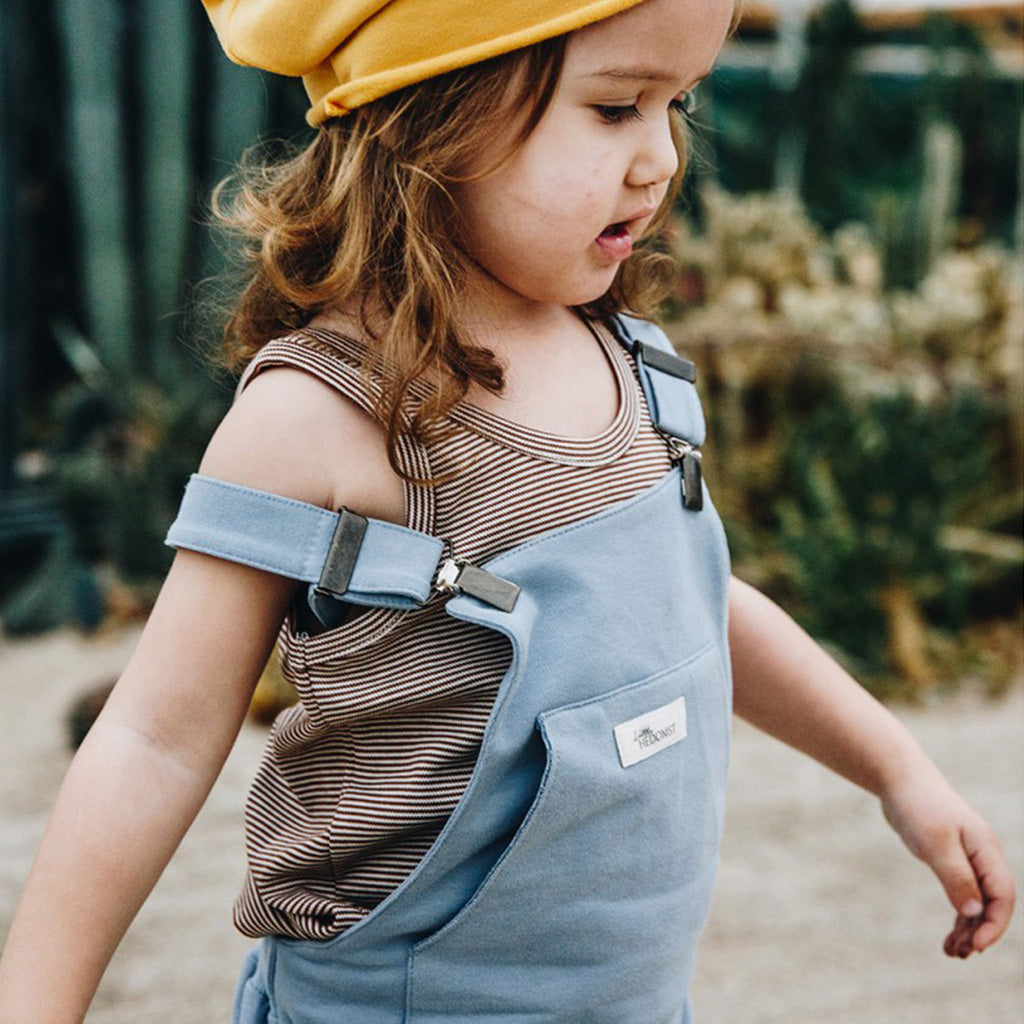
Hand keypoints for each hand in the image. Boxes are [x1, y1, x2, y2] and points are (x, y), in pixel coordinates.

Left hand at [881, 768, 1015, 957]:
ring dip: (967, 928)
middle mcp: (982, 855)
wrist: (897, 778)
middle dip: (979, 931)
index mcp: (986, 849)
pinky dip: (957, 914)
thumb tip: (974, 914)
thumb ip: (956, 878)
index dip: (994, 924)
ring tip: (951, 952)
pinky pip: (961, 893)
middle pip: (992, 902)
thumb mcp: (935, 843)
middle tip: (959, 954)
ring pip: (976, 901)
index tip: (976, 946)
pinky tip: (949, 934)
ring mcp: (967, 858)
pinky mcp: (949, 859)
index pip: (1003, 895)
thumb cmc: (918, 805)